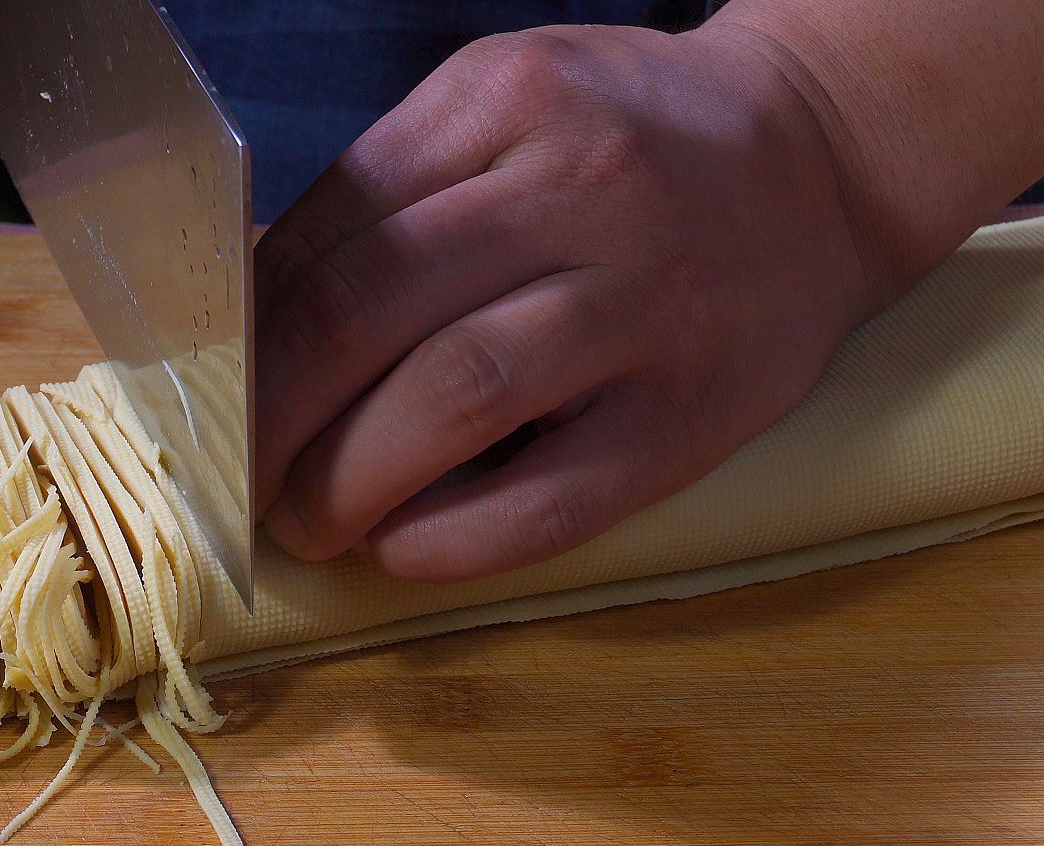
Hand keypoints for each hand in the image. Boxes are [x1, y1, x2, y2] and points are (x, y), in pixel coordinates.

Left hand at [253, 23, 887, 582]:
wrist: (824, 161)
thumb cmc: (635, 141)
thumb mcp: (510, 105)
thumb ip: (395, 188)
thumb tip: (259, 311)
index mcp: (507, 100)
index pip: (331, 227)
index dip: (251, 330)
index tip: (219, 389)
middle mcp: (577, 190)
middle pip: (369, 310)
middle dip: (275, 415)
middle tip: (245, 474)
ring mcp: (644, 305)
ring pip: (452, 397)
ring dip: (347, 479)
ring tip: (309, 521)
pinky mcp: (692, 414)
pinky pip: (550, 497)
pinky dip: (452, 538)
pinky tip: (399, 547)